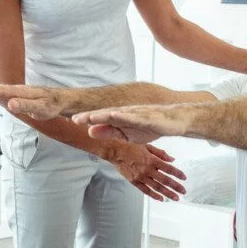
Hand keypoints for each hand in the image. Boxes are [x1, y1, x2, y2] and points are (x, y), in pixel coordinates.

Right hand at [0, 84, 65, 118]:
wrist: (61, 100)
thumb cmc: (53, 105)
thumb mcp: (41, 108)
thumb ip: (26, 105)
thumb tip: (9, 103)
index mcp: (20, 93)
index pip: (0, 92)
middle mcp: (16, 91)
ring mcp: (16, 93)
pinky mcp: (16, 97)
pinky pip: (0, 94)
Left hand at [73, 104, 188, 143]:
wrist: (174, 121)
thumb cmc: (151, 126)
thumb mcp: (127, 134)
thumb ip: (110, 132)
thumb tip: (90, 131)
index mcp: (120, 118)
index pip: (101, 119)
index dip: (86, 119)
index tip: (71, 122)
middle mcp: (126, 113)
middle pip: (105, 114)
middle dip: (90, 116)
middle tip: (74, 119)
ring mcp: (137, 114)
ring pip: (117, 114)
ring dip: (103, 115)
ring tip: (90, 117)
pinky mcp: (148, 117)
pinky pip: (135, 117)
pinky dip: (124, 116)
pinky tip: (115, 116)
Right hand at [108, 143, 186, 201]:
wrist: (116, 152)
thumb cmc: (131, 148)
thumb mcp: (148, 146)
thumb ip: (161, 153)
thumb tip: (172, 159)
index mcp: (152, 160)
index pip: (169, 168)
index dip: (178, 174)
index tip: (184, 178)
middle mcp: (148, 169)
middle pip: (165, 180)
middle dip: (176, 186)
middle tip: (183, 191)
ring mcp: (141, 177)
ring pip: (157, 187)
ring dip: (167, 193)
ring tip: (175, 197)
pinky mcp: (134, 181)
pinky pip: (146, 190)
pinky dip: (154, 195)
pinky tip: (160, 198)